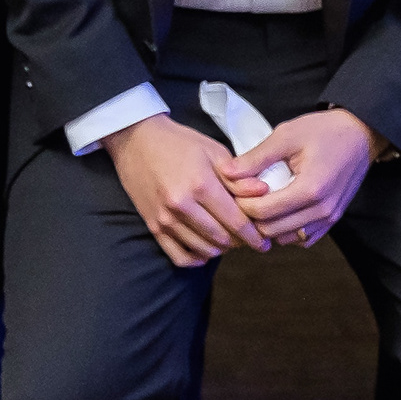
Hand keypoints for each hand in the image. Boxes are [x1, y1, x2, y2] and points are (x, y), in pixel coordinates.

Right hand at [106, 113, 273, 267]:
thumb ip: (238, 176)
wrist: (137, 140)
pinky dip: (196, 258)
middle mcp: (182, 205)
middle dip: (239, 242)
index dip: (254, 235)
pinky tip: (205, 249)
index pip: (236, 221)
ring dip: (220, 249)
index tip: (264, 242)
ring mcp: (165, 218)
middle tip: (248, 237)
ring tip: (228, 240)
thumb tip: (264, 192)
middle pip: (221, 239)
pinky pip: (179, 256)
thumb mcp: (213, 151)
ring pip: (203, 250)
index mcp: (201, 185)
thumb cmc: (179, 143)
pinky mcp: (153, 226)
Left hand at [225, 108, 380, 248]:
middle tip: (243, 197)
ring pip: (284, 239)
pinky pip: (301, 239)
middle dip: (252, 217)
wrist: (361, 135)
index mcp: (310, 189)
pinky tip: (280, 211)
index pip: (263, 212)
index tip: (235, 189)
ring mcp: (329, 219)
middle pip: (271, 231)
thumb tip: (225, 172)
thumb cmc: (324, 131)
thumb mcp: (287, 135)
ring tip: (260, 203)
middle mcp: (321, 210)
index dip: (242, 204)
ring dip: (268, 226)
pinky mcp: (332, 222)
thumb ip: (255, 157)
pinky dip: (286, 231)